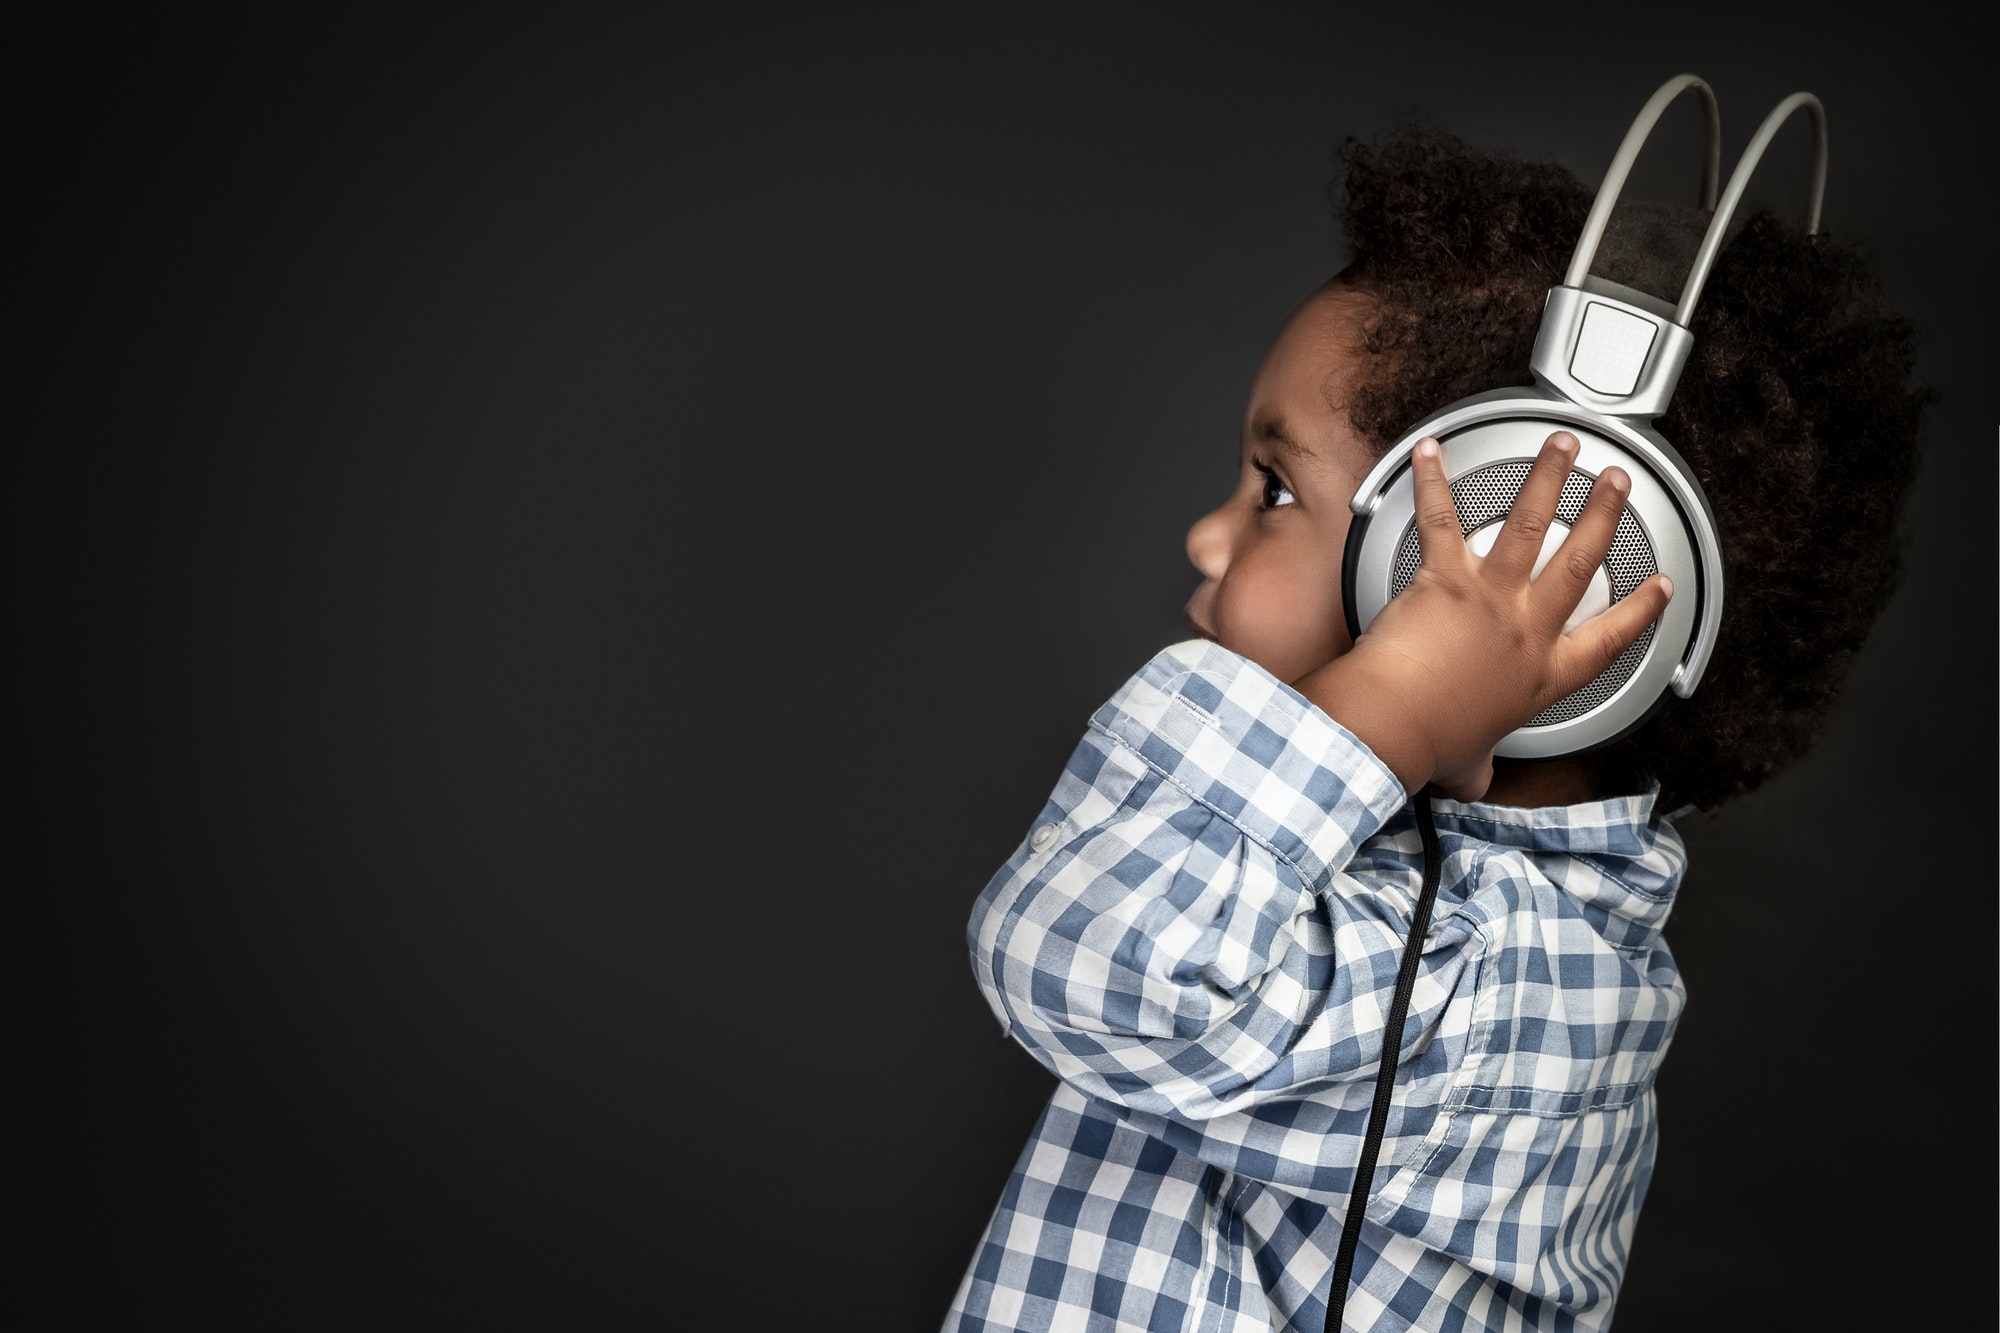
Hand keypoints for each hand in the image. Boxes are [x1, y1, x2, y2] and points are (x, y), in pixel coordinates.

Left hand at [1300, 430, 1672, 800]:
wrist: (1398, 725)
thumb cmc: (1430, 746)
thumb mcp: (1470, 768)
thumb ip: (1478, 769)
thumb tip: (1471, 780)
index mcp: (1542, 676)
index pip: (1608, 641)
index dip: (1640, 611)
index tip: (1658, 587)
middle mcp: (1525, 628)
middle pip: (1580, 560)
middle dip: (1604, 515)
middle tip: (1616, 483)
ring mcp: (1490, 596)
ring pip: (1529, 523)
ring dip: (1548, 477)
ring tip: (1561, 444)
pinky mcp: (1446, 577)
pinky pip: (1440, 518)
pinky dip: (1433, 480)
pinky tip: (1431, 450)